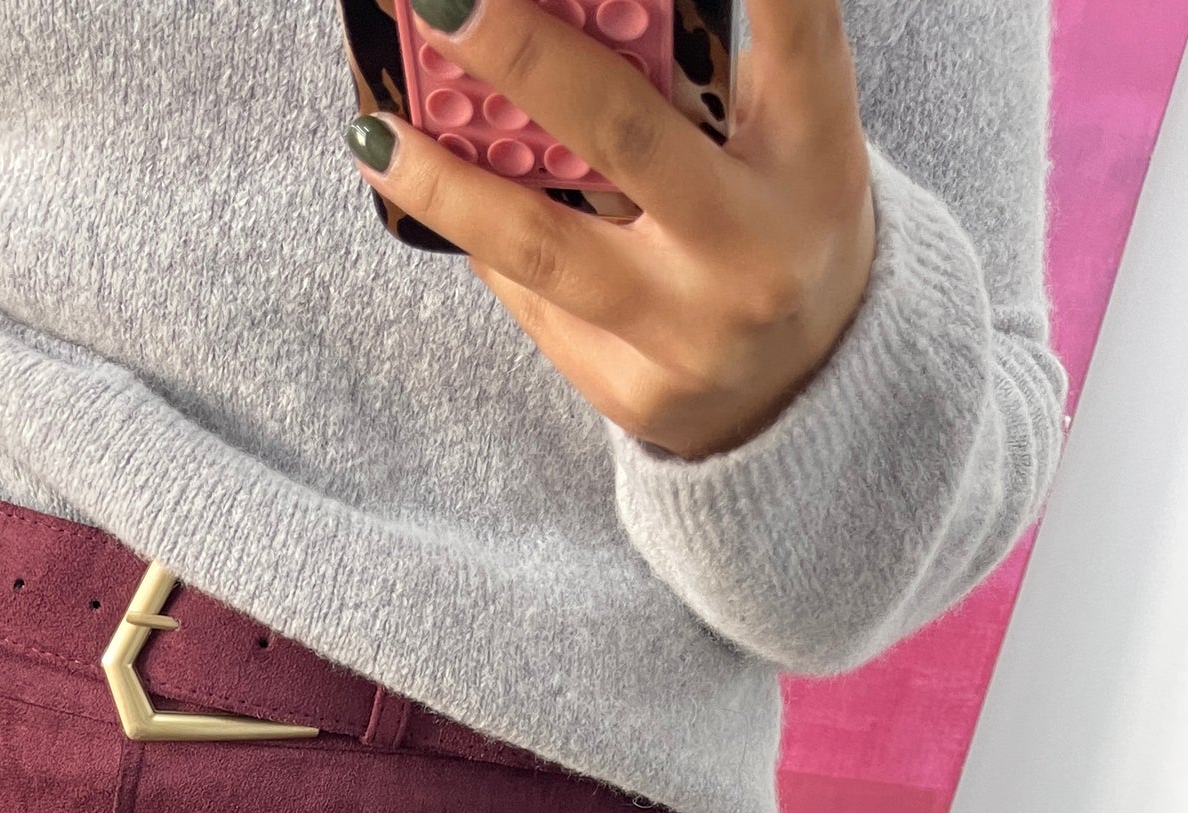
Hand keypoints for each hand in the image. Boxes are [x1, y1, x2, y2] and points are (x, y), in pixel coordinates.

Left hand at [347, 0, 875, 458]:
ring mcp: (691, 333)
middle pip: (627, 138)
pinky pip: (534, 301)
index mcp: (814, 160)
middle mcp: (757, 249)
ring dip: (444, 183)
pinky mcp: (634, 391)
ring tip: (373, 134)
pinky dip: (481, 239)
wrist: (804, 399)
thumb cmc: (778, 227)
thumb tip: (561, 13)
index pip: (795, 41)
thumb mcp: (784, 148)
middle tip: (443, 3)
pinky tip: (433, 192)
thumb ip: (703, 82)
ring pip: (544, 246)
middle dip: (526, 60)